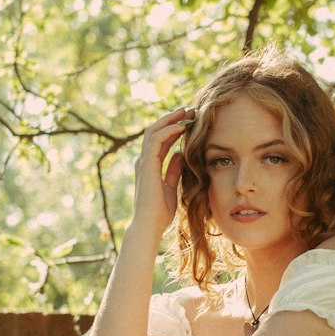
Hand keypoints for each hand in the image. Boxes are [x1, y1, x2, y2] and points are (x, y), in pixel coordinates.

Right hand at [131, 107, 194, 237]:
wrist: (149, 225)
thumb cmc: (159, 212)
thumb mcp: (171, 187)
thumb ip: (173, 170)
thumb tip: (180, 155)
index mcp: (149, 166)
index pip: (160, 140)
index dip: (174, 128)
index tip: (190, 120)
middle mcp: (144, 161)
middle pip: (156, 131)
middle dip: (173, 118)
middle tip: (190, 110)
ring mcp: (144, 162)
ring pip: (154, 131)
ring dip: (171, 120)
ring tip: (187, 112)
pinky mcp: (147, 165)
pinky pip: (156, 140)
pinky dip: (169, 130)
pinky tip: (182, 125)